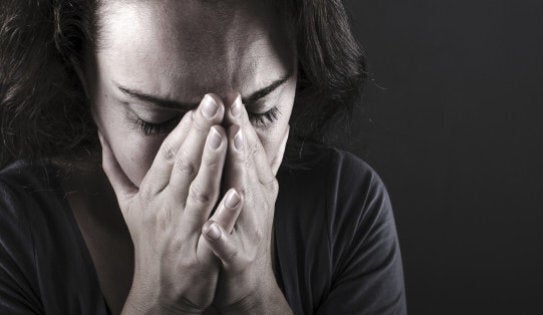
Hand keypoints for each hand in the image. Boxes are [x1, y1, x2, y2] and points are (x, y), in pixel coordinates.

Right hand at [99, 94, 232, 313]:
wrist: (159, 293)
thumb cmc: (150, 242)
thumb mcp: (128, 206)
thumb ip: (117, 170)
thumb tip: (102, 137)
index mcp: (151, 195)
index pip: (167, 156)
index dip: (183, 129)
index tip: (200, 101)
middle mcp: (164, 209)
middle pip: (182, 166)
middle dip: (199, 133)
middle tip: (214, 101)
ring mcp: (182, 232)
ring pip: (198, 193)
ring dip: (211, 164)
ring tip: (223, 135)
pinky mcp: (199, 256)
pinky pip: (213, 232)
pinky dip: (225, 213)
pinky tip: (239, 193)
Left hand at [201, 96, 291, 313]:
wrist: (250, 284)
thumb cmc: (245, 232)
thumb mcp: (254, 195)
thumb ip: (256, 164)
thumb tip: (265, 130)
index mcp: (255, 189)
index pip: (249, 151)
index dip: (242, 123)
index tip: (231, 95)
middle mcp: (256, 204)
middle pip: (248, 166)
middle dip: (241, 136)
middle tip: (232, 107)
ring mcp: (249, 230)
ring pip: (243, 198)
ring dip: (237, 171)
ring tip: (230, 145)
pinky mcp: (237, 258)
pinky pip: (228, 247)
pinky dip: (221, 237)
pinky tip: (210, 227)